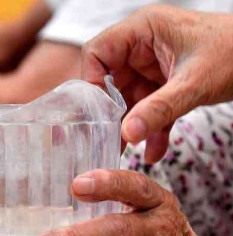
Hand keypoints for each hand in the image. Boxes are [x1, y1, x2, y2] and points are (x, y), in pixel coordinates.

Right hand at [82, 5, 232, 162]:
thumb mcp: (194, 82)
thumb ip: (159, 109)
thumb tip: (127, 134)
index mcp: (143, 29)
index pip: (98, 52)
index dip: (91, 82)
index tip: (94, 113)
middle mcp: (142, 47)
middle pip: (109, 81)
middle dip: (109, 114)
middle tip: (105, 141)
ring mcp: (153, 67)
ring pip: (128, 100)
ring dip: (130, 128)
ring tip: (124, 155)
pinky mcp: (164, 85)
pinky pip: (149, 109)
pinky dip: (152, 131)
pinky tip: (154, 153)